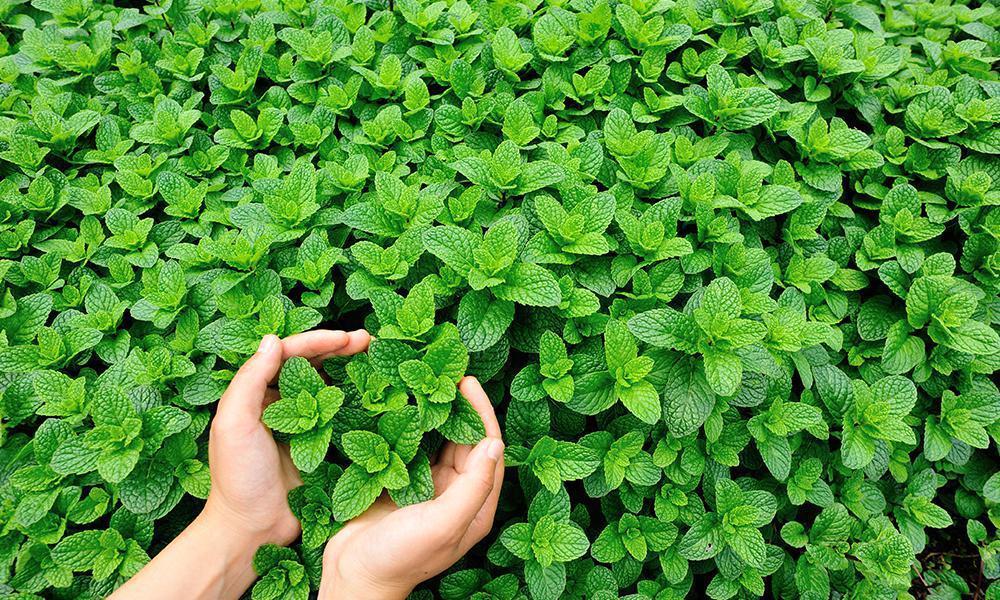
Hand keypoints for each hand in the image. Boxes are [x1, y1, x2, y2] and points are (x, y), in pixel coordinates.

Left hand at [202, 329, 371, 545]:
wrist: (251, 529)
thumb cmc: (237, 477)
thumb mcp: (234, 423)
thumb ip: (250, 380)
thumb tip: (272, 339)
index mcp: (254, 394)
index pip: (288, 354)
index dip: (317, 341)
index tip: (345, 337)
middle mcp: (277, 404)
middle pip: (311, 365)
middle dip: (339, 349)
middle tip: (368, 340)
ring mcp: (300, 426)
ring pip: (327, 386)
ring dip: (349, 370)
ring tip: (375, 359)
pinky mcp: (318, 446)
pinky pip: (339, 417)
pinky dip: (354, 401)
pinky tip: (373, 394)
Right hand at [319, 377, 504, 599]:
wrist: (353, 577)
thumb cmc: (401, 557)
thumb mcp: (443, 523)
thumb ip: (473, 486)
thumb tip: (494, 443)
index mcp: (475, 505)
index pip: (488, 449)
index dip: (481, 413)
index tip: (468, 381)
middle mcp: (456, 494)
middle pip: (465, 440)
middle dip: (458, 406)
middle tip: (444, 372)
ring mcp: (428, 488)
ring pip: (438, 440)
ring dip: (434, 412)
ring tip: (424, 381)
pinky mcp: (401, 483)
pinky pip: (411, 447)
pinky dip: (409, 425)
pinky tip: (400, 403)